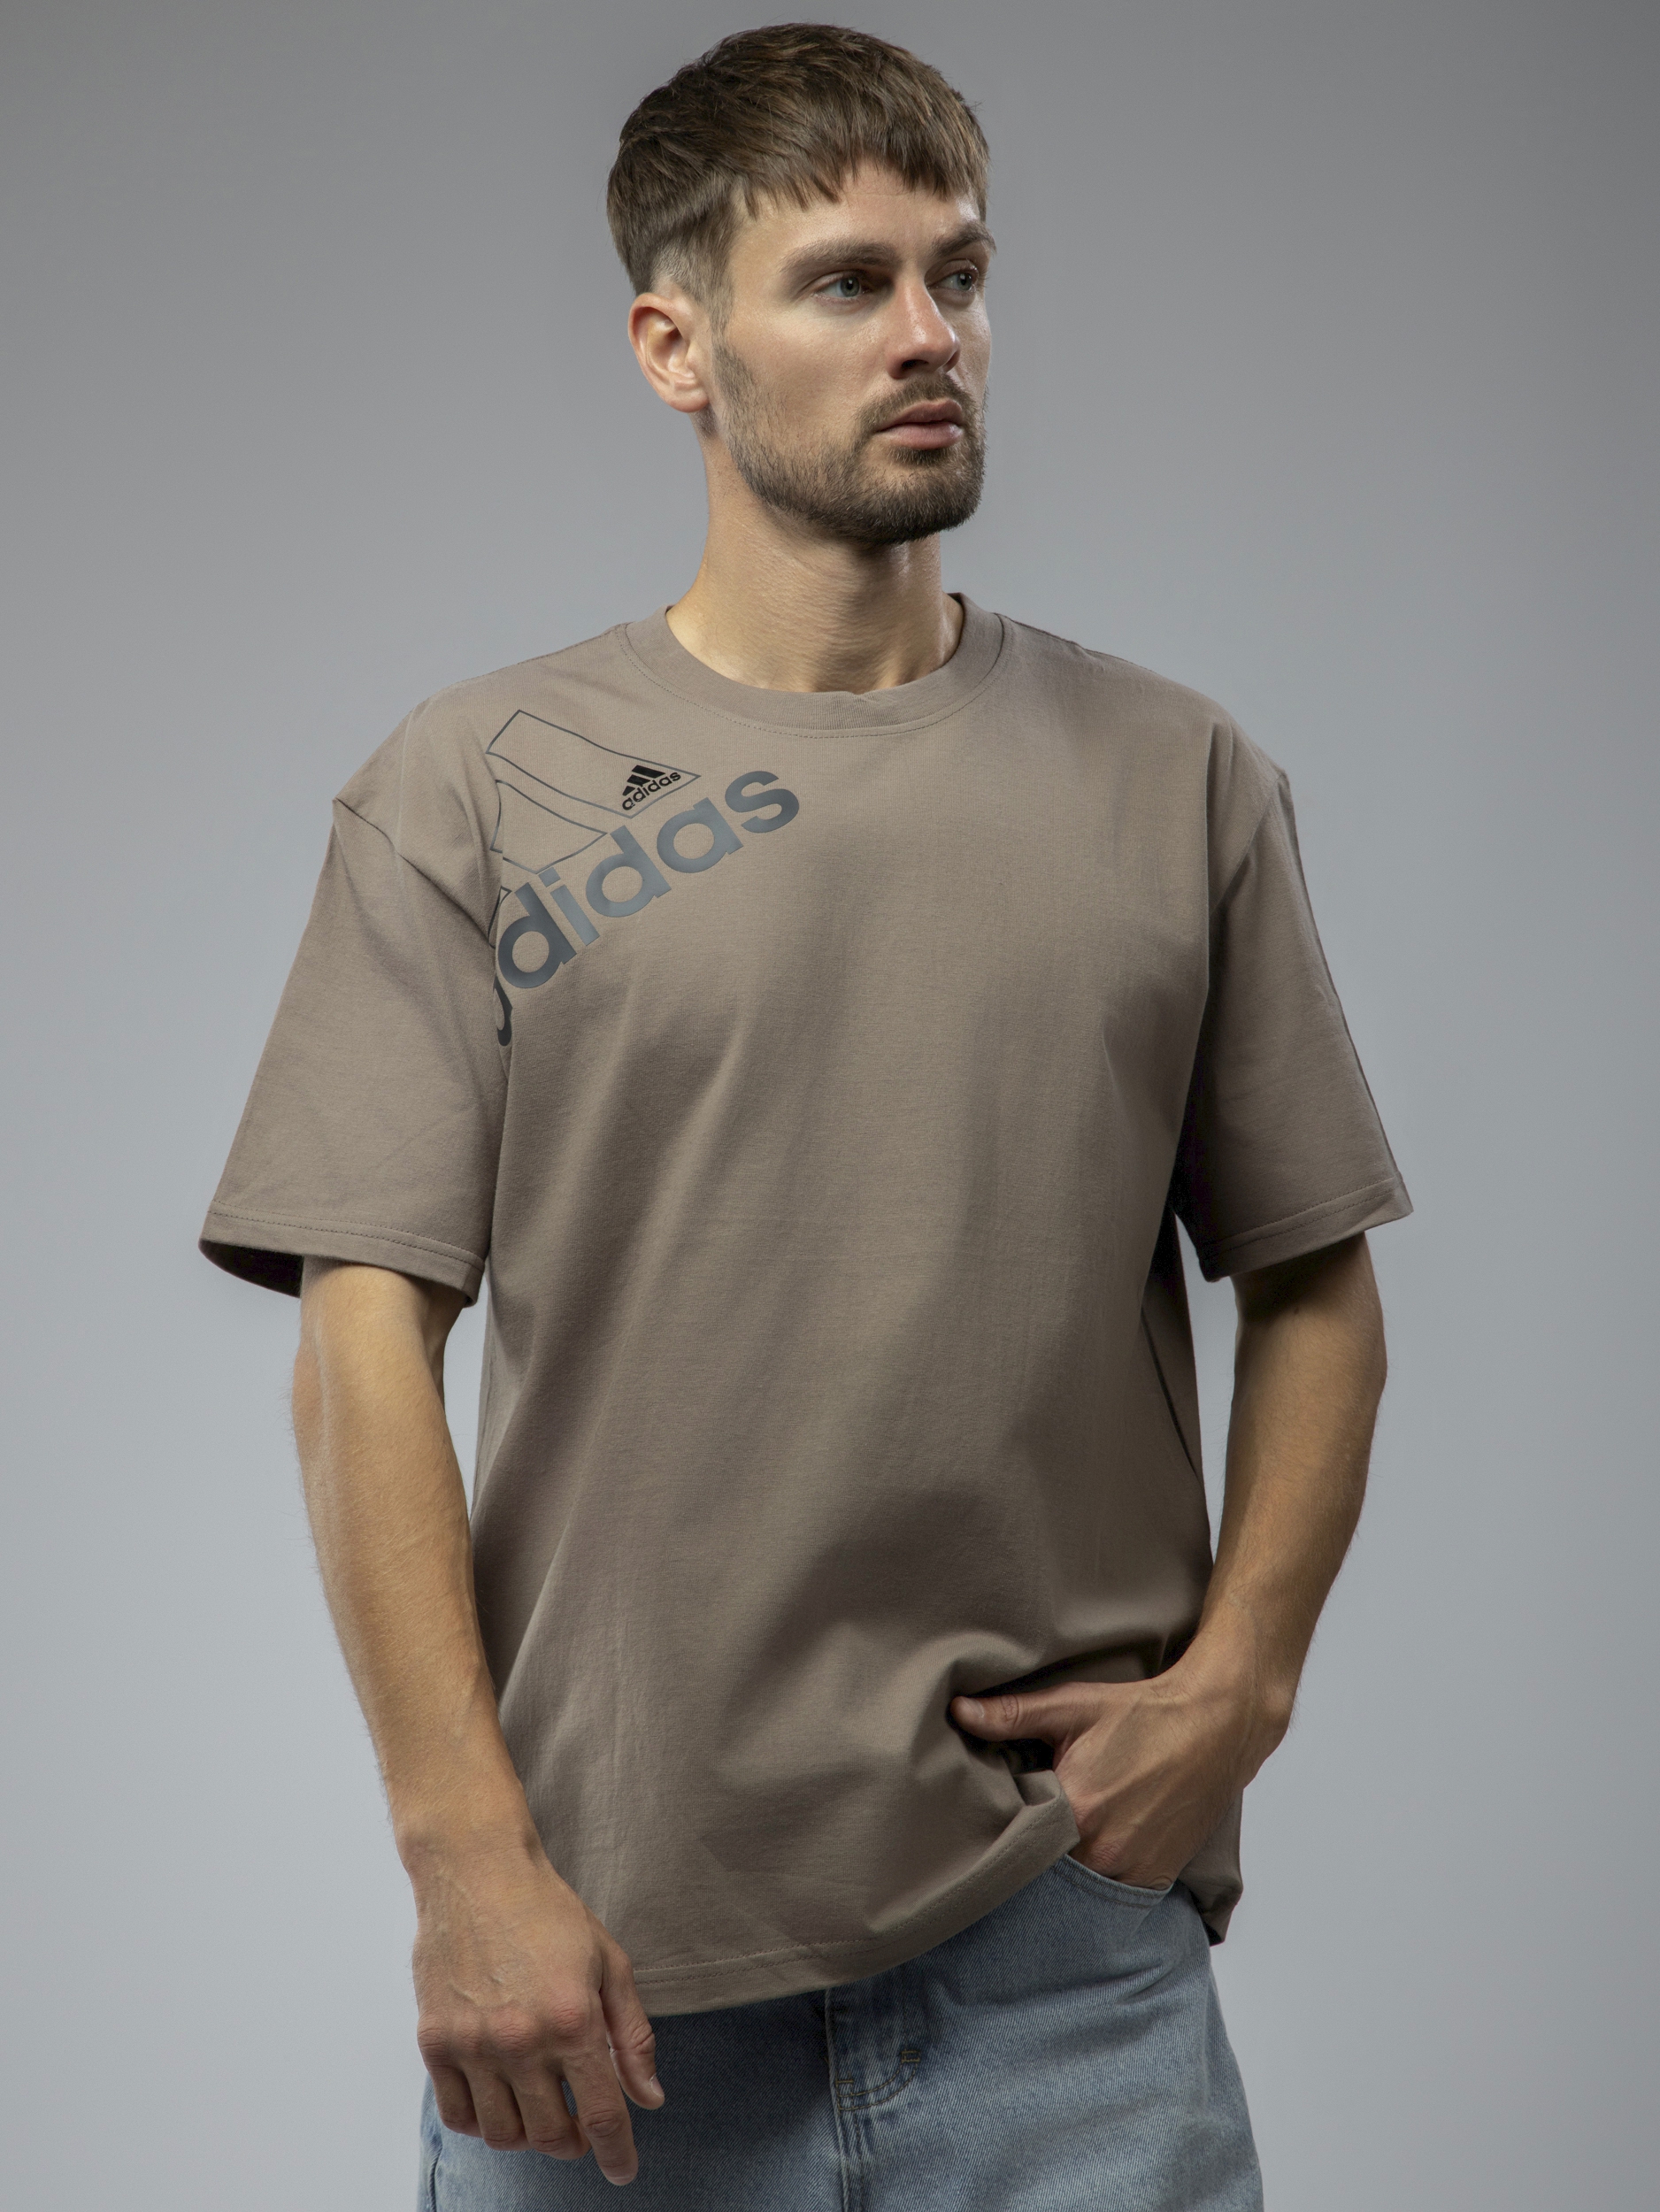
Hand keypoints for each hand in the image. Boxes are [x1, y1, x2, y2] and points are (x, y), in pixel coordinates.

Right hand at [410, 1830, 663, 2184]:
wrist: (478, 1871)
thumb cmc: (547, 1912)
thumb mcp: (609, 1963)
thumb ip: (632, 2036)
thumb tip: (649, 2097)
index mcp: (573, 2019)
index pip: (601, 2114)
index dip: (617, 2152)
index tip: (623, 2170)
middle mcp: (521, 2039)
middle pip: (550, 2135)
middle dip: (573, 2142)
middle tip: (578, 2124)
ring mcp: (473, 2044)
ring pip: (503, 2135)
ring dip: (528, 2136)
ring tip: (539, 2109)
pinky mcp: (435, 2041)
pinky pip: (459, 2115)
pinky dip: (483, 2123)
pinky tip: (500, 2098)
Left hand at [951, 1652, 1284, 1888]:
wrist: (1214, 1725)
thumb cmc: (1141, 1713)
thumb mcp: (1072, 1707)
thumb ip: (1012, 1716)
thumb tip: (958, 1712)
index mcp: (1076, 1808)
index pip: (1016, 1843)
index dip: (1001, 1837)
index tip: (989, 1831)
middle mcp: (1103, 1849)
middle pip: (1045, 1869)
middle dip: (1031, 1856)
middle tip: (1020, 1840)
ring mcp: (1132, 1869)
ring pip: (1078, 1886)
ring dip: (1064, 1871)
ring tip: (1057, 1847)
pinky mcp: (1156, 1878)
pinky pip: (1112, 1893)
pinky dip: (1098, 1879)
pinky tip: (1094, 1853)